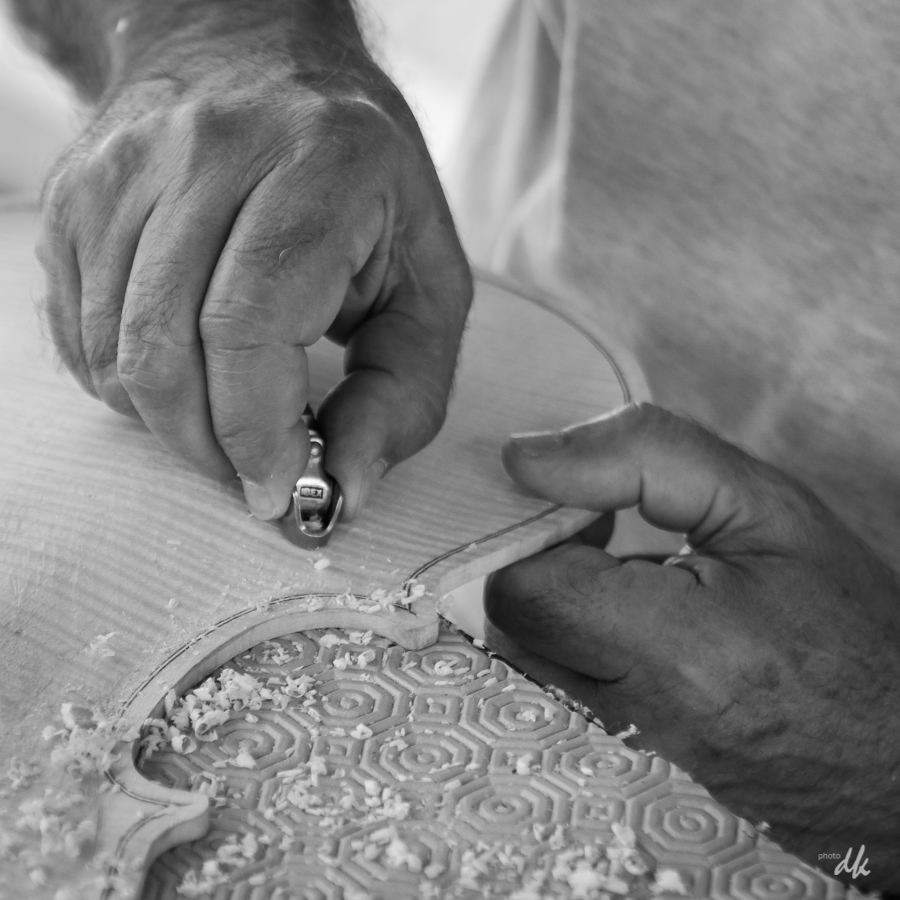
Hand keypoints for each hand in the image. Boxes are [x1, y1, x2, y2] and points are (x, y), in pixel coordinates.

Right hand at [37, 37, 470, 519]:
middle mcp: (207, 150)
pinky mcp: (78, 194)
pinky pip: (77, 329)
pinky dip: (126, 385)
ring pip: (110, 349)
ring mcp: (126, 168)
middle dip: (206, 447)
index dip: (255, 431)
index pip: (248, 324)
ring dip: (167, 423)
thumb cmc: (367, 186)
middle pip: (163, 347)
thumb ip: (404, 393)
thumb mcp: (429, 283)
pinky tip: (181, 374)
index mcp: (319, 165)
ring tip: (223, 423)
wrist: (264, 60)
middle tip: (250, 475)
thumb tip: (344, 488)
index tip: (278, 491)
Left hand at [484, 403, 899, 889]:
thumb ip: (641, 458)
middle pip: (508, 621)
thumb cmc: (849, 625)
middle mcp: (633, 715)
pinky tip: (635, 618)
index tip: (592, 510)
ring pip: (525, 650)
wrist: (897, 750)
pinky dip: (574, 634)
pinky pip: (556, 680)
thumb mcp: (765, 506)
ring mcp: (622, 748)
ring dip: (557, 596)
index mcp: (675, 650)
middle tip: (608, 536)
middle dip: (541, 560)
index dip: (538, 529)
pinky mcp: (622, 757)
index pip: (521, 584)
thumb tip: (521, 457)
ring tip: (632, 576)